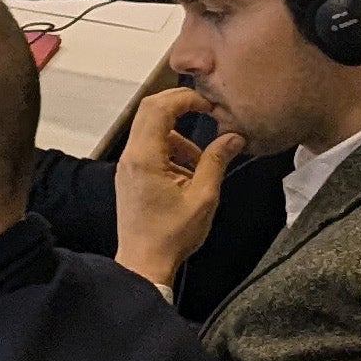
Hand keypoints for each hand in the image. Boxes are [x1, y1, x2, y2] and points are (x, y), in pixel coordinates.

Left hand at [112, 85, 244, 292]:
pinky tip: (188, 175)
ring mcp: (127, 166)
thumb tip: (233, 137)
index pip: (158, 108)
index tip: (209, 104)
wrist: (144, 262)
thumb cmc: (171, 236)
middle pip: (150, 111)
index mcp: (145, 157)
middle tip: (207, 111)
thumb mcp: (203, 197)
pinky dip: (170, 152)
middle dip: (180, 107)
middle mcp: (130, 157)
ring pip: (151, 132)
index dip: (185, 98)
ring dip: (179, 137)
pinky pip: (149, 150)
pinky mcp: (130, 176)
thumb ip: (216, 161)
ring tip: (201, 164)